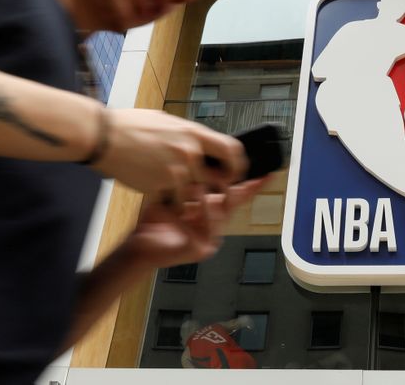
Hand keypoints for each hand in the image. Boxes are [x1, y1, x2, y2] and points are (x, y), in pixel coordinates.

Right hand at [92, 109, 246, 197]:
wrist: (103, 136)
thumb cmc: (128, 125)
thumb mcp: (165, 121)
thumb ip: (185, 134)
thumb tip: (197, 141)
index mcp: (193, 133)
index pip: (231, 149)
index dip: (238, 164)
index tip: (236, 173)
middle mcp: (190, 151)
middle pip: (220, 178)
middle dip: (220, 190)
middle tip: (214, 195)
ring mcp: (176, 169)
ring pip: (197, 195)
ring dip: (189, 200)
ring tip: (177, 195)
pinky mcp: (161, 185)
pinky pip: (175, 203)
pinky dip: (172, 205)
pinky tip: (162, 199)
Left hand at [121, 177, 267, 268]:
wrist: (137, 246)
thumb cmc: (153, 222)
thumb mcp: (174, 196)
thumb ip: (192, 182)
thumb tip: (200, 156)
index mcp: (210, 212)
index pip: (235, 194)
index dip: (251, 184)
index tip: (266, 174)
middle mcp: (213, 226)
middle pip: (234, 202)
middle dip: (244, 187)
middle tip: (247, 172)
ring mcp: (209, 238)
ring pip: (220, 211)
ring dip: (212, 192)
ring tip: (202, 176)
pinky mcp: (200, 248)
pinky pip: (207, 225)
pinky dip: (202, 207)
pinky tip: (196, 194)